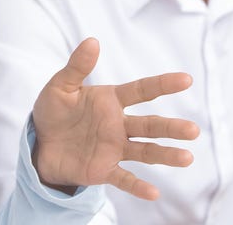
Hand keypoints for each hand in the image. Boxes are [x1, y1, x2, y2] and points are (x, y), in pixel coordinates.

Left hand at [32, 38, 199, 199]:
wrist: (39, 142)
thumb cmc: (53, 110)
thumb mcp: (60, 86)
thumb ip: (77, 66)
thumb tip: (92, 41)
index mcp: (110, 101)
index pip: (141, 90)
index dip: (162, 84)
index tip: (186, 79)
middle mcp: (118, 125)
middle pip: (150, 124)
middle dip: (171, 127)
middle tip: (193, 130)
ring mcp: (113, 148)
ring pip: (145, 151)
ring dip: (165, 155)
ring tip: (186, 157)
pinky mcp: (103, 169)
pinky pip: (123, 178)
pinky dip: (137, 186)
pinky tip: (153, 192)